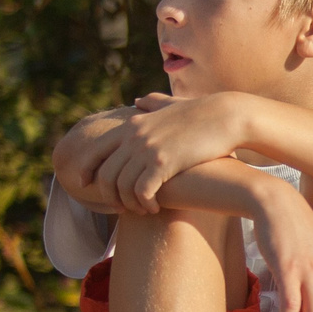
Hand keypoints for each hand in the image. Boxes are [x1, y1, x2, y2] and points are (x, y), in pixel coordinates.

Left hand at [83, 91, 254, 214]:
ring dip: (128, 204)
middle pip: (106, 174)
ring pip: (122, 186)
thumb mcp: (172, 105)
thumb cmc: (204, 113)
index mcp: (132, 125)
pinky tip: (153, 208)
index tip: (85, 185)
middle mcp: (134, 136)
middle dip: (109, 195)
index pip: (95, 150)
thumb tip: (139, 100)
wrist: (227, 116)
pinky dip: (144, 203)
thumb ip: (153, 104)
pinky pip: (141, 191)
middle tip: (121, 208)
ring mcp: (147, 149)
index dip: (85, 169)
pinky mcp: (163, 162)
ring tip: (141, 210)